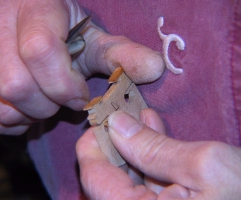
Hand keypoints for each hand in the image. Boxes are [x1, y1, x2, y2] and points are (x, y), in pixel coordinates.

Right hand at [0, 0, 163, 135]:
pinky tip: (24, 110)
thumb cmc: (64, 30)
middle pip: (16, 85)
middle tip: (61, 101)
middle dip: (47, 106)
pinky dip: (7, 123)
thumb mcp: (93, 38)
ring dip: (29, 117)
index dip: (64, 85)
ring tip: (44, 105)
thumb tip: (156, 69)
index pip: (40, 51)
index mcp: (33, 7)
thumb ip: (120, 54)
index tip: (79, 95)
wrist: (27, 19)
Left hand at [77, 109, 240, 199]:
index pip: (94, 178)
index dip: (93, 144)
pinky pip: (148, 181)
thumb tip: (117, 124)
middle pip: (109, 176)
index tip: (101, 117)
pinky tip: (152, 129)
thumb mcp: (205, 166)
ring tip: (137, 114)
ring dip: (133, 143)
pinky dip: (149, 154)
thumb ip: (154, 148)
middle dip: (115, 140)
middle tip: (120, 111)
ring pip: (129, 176)